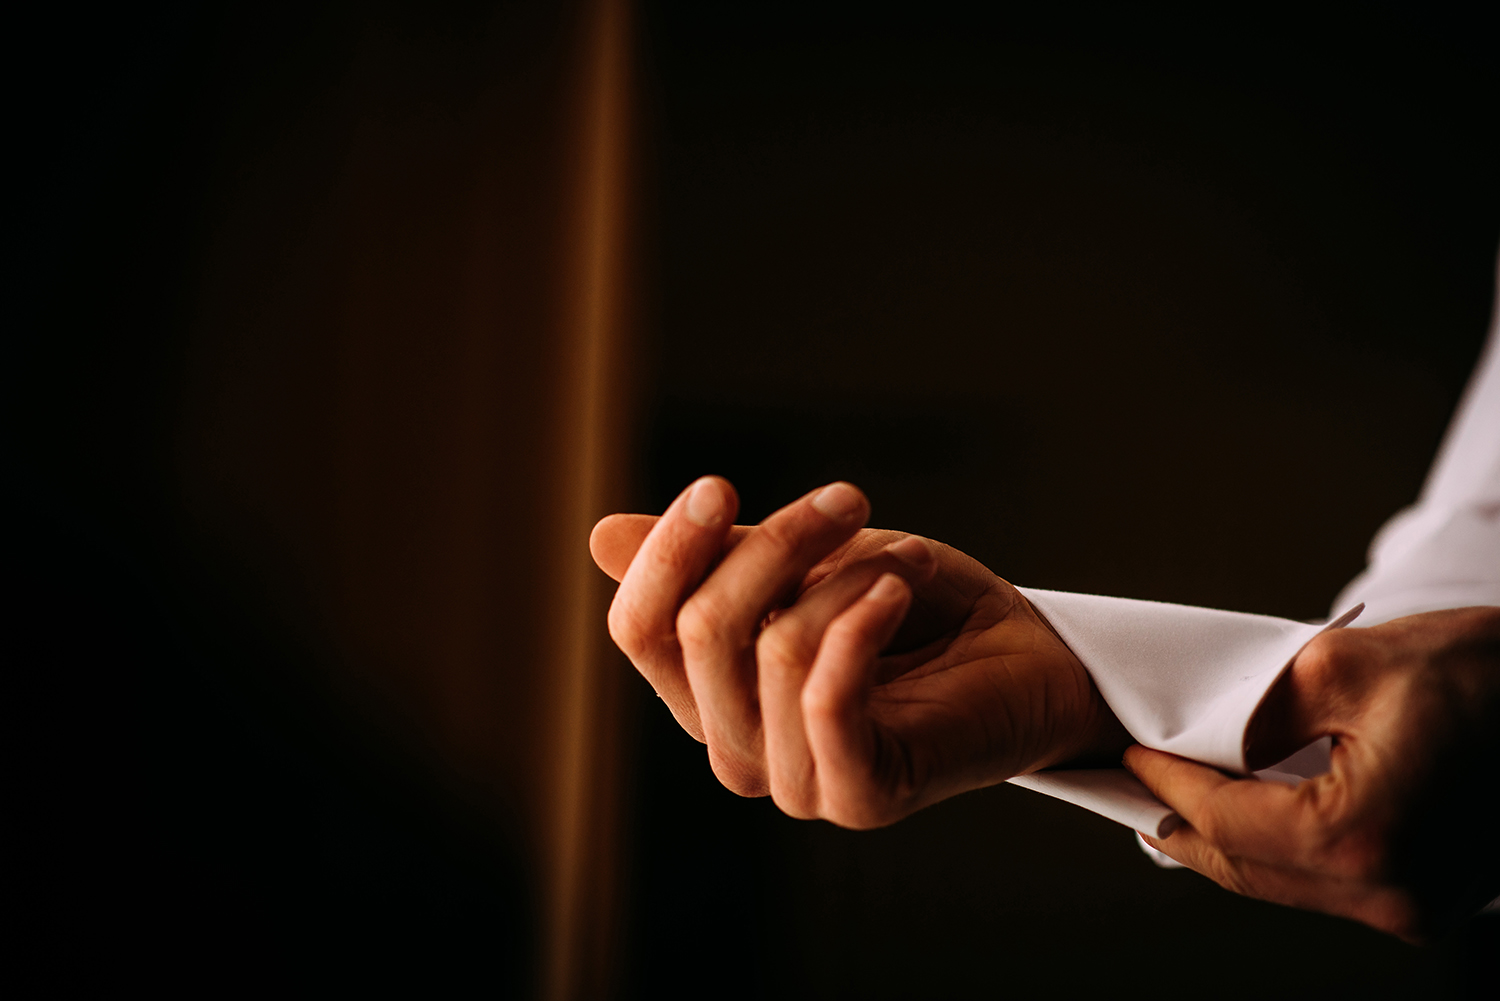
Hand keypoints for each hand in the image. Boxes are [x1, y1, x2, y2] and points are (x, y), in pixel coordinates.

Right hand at [590, 476, 1128, 828]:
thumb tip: (599, 538)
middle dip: (775, 545)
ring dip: (844, 576)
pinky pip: (827, 697)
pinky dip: (861, 624)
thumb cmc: (914, 609)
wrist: (1028, 659)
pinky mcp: (859, 796)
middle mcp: (737, 750)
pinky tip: (897, 592)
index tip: (719, 487)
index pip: (638, 630)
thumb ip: (716, 562)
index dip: (667, 552)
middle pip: (700, 629)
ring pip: (771, 649)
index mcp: (710, 697)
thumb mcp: (806, 565)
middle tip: (847, 500)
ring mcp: (795, 783)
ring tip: (902, 561)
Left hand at [1125, 607, 1499, 940]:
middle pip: (1246, 868)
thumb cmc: (1482, 671)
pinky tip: (1248, 812)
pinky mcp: (1428, 899)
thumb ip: (1256, 713)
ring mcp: (1414, 908)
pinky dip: (1278, 846)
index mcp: (1361, 838)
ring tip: (1177, 797)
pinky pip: (1326, 880)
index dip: (1167, 783)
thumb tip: (1197, 737)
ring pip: (1283, 881)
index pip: (1225, 822)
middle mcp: (1389, 895)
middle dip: (1183, 823)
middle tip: (1133, 786)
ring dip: (1228, 839)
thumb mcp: (1345, 667)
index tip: (1127, 753)